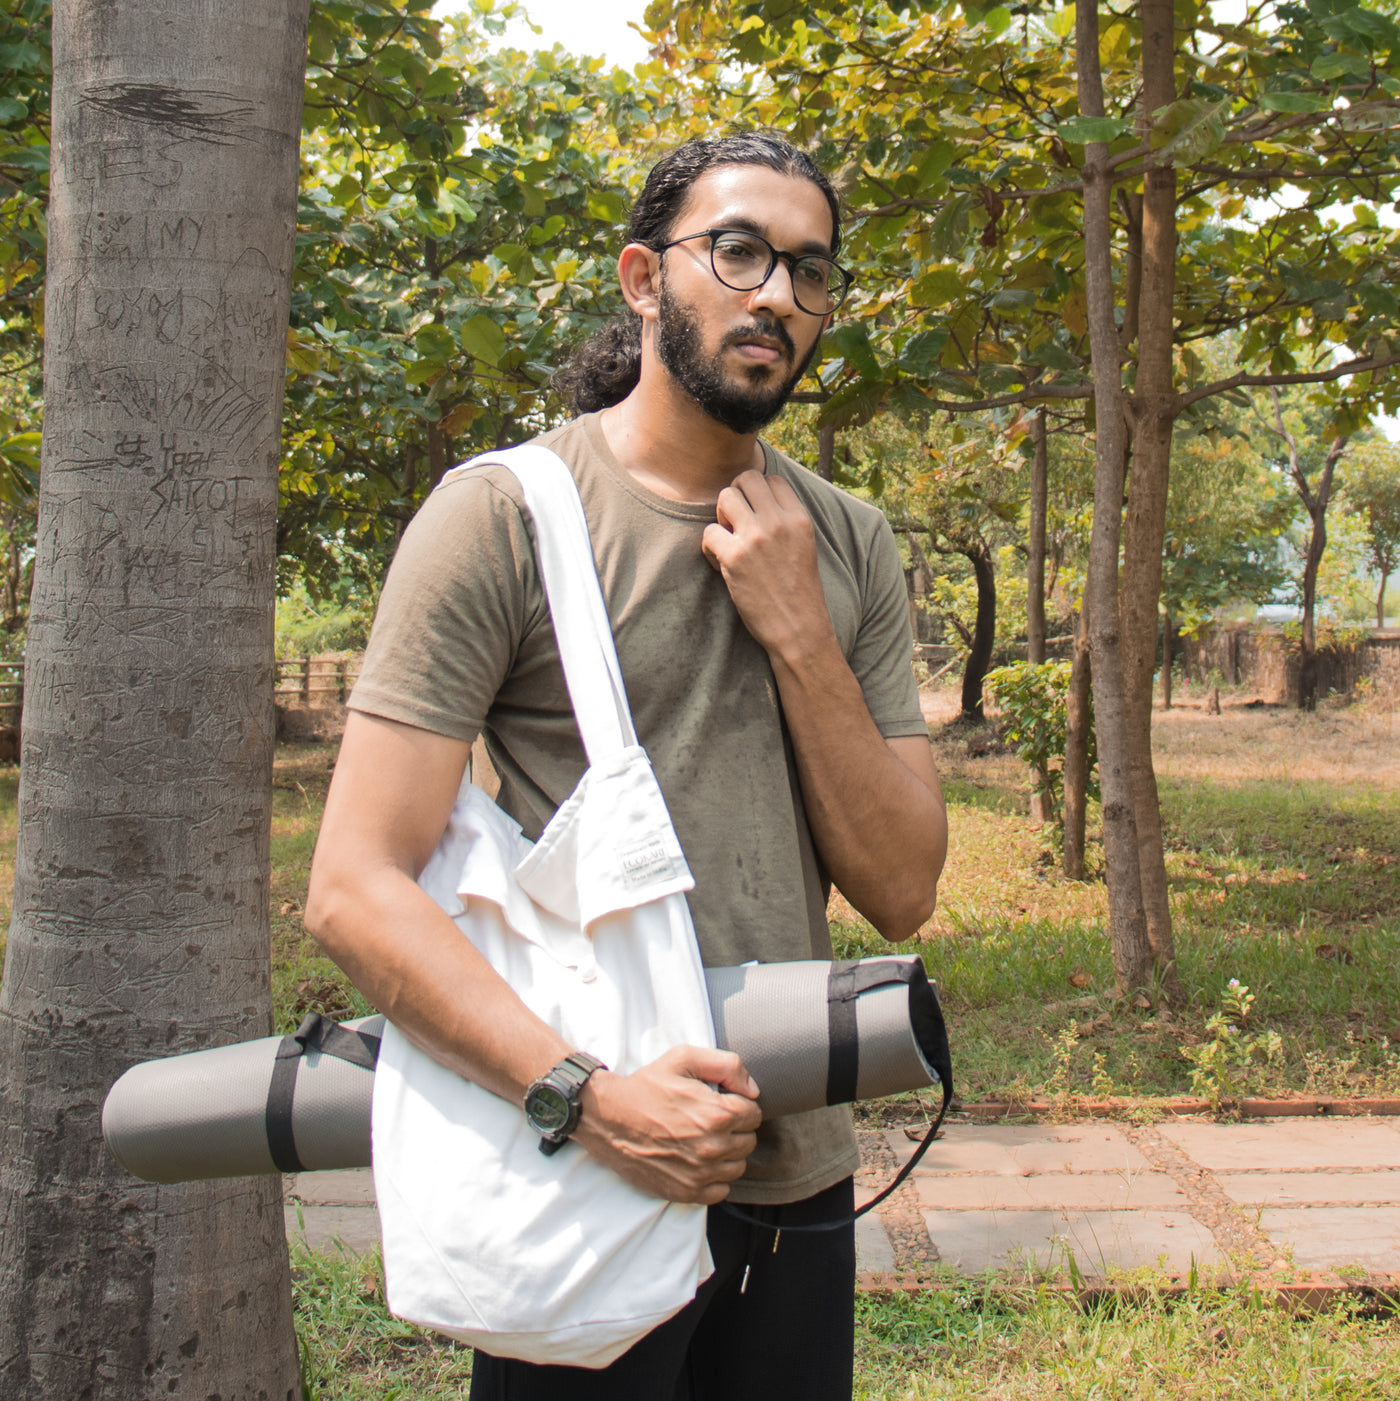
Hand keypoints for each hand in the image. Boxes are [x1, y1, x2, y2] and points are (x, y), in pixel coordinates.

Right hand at [573, 1045, 761, 1204]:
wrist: (608, 1118)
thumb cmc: (646, 1087)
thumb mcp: (683, 1059)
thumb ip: (726, 1065)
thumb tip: (752, 1090)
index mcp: (717, 1114)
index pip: (754, 1114)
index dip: (739, 1105)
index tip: (722, 1103)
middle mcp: (713, 1148)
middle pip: (749, 1141)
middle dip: (736, 1129)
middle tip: (712, 1120)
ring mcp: (700, 1174)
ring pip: (737, 1167)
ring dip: (728, 1154)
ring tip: (705, 1140)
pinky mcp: (686, 1192)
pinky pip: (721, 1191)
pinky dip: (715, 1178)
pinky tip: (699, 1161)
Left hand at [701, 471, 835, 662]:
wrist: (799, 628)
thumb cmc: (799, 592)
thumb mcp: (804, 546)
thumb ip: (786, 522)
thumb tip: (758, 502)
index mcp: (800, 518)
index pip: (772, 480)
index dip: (758, 495)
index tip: (755, 518)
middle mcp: (779, 522)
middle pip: (746, 478)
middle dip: (736, 497)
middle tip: (736, 525)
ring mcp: (756, 538)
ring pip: (725, 497)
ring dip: (721, 517)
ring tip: (729, 541)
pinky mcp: (735, 558)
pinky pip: (708, 533)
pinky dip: (709, 549)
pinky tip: (720, 564)